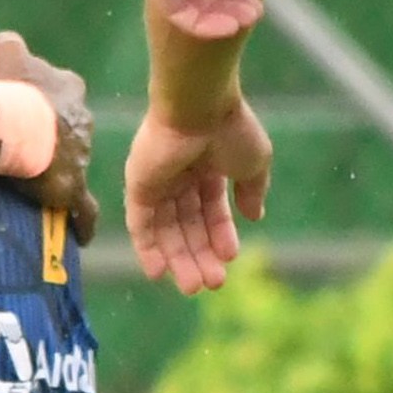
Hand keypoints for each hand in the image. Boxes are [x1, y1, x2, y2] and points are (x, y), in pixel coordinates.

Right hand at [0, 31, 99, 250]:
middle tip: (32, 148)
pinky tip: (82, 234)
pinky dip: (84, 222)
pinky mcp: (73, 187)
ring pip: (75, 164)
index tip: (31, 111)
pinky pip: (85, 210)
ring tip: (39, 182)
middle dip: (57, 138)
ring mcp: (81, 156)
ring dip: (61, 171)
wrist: (9, 123)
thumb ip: (12, 45)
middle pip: (72, 129)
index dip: (46, 102)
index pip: (65, 92)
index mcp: (70, 88)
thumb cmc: (7, 87)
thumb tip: (9, 43)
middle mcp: (83, 120)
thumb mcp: (7, 51)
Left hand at [128, 94, 273, 290]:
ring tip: (194, 287)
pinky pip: (139, 223)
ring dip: (178, 259)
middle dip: (199, 255)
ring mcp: (156, 181)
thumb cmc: (231, 129)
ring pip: (166, 229)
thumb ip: (252, 190)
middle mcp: (179, 175)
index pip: (210, 209)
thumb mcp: (254, 163)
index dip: (220, 235)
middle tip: (212, 284)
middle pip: (187, 225)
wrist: (200, 105)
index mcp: (207, 167)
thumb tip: (254, 216)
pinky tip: (159, 274)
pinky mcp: (138, 185)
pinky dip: (147, 248)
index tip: (231, 258)